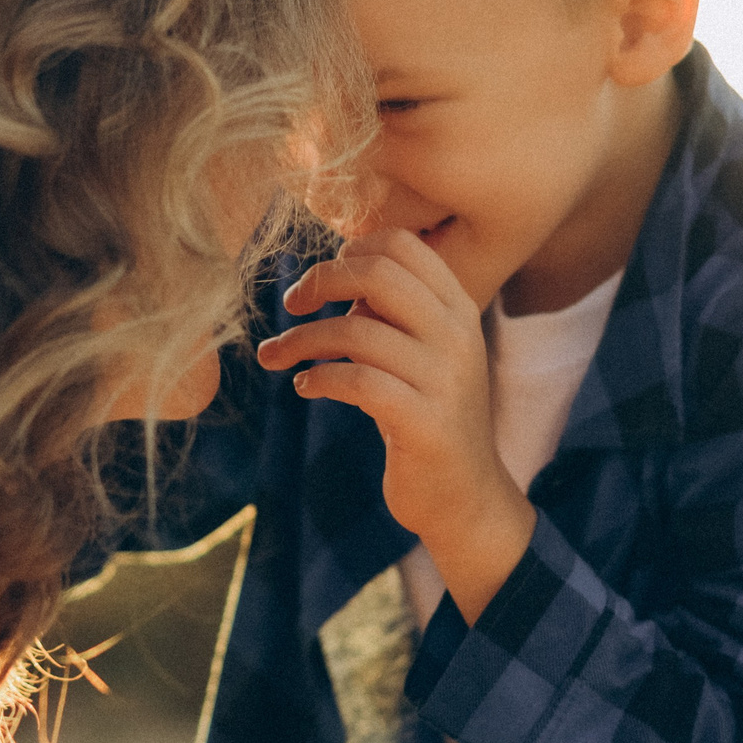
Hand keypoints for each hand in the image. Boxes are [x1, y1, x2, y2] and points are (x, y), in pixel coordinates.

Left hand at [256, 228, 535, 620]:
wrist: (466, 497)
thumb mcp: (422, 355)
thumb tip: (331, 276)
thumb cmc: (429, 417)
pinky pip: (356, 381)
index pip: (403, 245)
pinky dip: (318, 379)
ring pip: (356, 331)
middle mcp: (459, 336)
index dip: (351, 250)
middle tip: (292, 304)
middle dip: (322, 280)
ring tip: (276, 356)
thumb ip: (391, 315)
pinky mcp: (424, 422)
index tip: (322, 279)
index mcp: (459, 310)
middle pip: (378, 274)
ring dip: (301, 339)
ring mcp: (445, 379)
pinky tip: (305, 387)